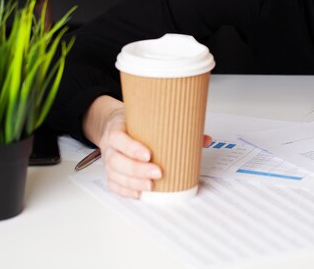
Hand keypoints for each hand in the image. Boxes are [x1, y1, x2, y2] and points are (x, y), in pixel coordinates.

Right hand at [84, 96, 211, 198]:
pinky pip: (114, 185)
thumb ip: (174, 127)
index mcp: (116, 129)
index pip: (119, 138)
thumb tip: (204, 139)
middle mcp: (110, 147)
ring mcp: (109, 162)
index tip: (148, 154)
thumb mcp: (148, 119)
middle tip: (157, 173)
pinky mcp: (111, 173)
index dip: (132, 148)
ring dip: (133, 183)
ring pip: (116, 175)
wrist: (112, 126)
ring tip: (150, 187)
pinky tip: (139, 194)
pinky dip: (126, 191)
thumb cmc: (133, 124)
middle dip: (137, 170)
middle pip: (117, 161)